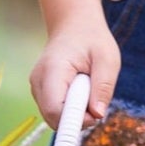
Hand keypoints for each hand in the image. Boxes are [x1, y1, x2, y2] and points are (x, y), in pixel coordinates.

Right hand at [29, 14, 121, 129]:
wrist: (73, 25)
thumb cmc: (92, 40)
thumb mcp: (107, 59)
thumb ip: (103, 87)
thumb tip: (98, 115)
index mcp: (53, 70)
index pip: (55, 110)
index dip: (75, 120)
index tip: (96, 114)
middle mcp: (38, 80)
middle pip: (53, 118)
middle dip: (78, 118)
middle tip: (95, 99)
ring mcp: (36, 87)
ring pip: (54, 117)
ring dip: (76, 112)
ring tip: (87, 88)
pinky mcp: (40, 91)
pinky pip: (56, 111)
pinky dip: (71, 108)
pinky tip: (79, 90)